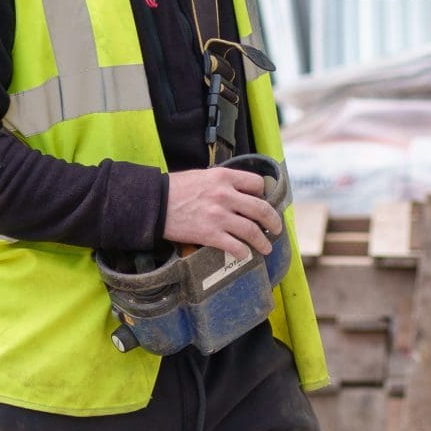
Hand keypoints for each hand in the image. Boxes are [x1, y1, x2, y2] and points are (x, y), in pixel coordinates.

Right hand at [163, 166, 283, 257]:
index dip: (264, 194)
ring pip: (252, 231)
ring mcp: (219, 216)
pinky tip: (244, 255)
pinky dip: (243, 252)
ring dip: (263, 241)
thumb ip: (223, 182)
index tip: (265, 203)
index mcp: (224, 177)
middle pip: (261, 209)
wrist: (154, 203)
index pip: (257, 184)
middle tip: (276, 229)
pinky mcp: (210, 235)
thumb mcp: (203, 176)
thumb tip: (238, 193)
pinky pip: (235, 246)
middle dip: (273, 221)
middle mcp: (225, 195)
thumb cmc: (176, 188)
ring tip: (266, 247)